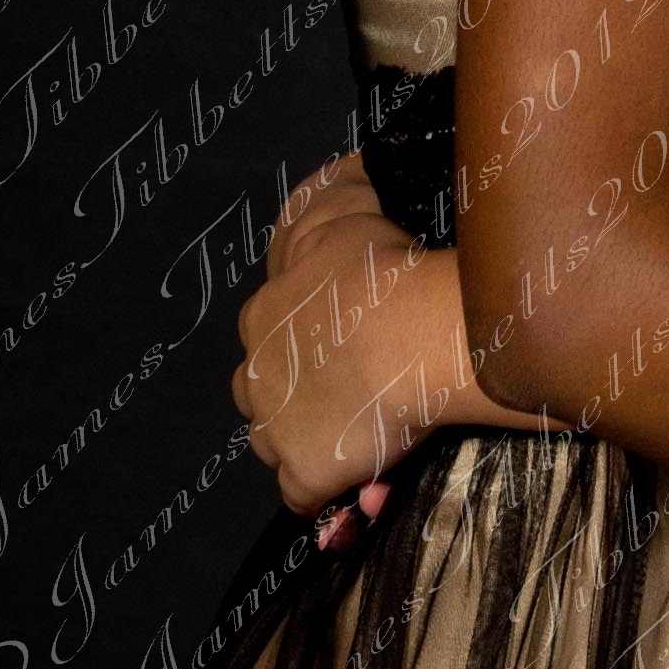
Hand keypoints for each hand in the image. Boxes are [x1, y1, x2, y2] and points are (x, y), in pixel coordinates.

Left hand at [235, 160, 424, 531]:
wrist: (415, 330)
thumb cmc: (388, 268)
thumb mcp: (348, 214)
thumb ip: (327, 209)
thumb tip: (336, 171)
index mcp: (261, 312)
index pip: (265, 335)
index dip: (303, 344)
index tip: (343, 347)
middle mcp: (254, 372)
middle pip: (257, 393)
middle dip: (291, 396)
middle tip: (349, 395)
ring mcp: (274, 428)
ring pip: (273, 445)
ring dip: (306, 442)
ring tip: (358, 439)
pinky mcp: (303, 474)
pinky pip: (304, 497)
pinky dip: (328, 494)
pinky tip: (361, 482)